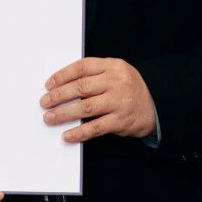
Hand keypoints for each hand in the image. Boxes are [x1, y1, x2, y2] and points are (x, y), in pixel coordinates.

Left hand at [40, 56, 156, 142]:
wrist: (157, 106)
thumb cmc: (128, 88)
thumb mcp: (116, 73)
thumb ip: (94, 75)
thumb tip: (61, 85)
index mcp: (113, 66)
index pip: (82, 67)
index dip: (62, 76)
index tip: (49, 84)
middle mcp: (116, 82)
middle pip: (80, 87)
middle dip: (58, 96)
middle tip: (44, 102)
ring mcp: (118, 102)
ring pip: (85, 107)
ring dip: (63, 113)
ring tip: (49, 118)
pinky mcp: (120, 121)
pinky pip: (95, 127)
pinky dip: (79, 132)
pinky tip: (67, 135)